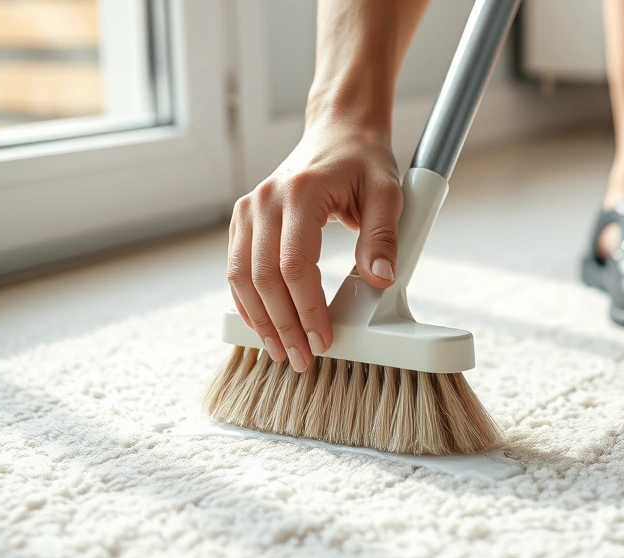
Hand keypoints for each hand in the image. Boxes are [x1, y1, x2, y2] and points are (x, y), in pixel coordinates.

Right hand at [226, 121, 402, 371]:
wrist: (338, 132)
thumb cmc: (364, 162)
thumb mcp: (387, 192)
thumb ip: (384, 237)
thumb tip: (380, 279)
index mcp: (300, 194)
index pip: (295, 264)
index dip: (306, 309)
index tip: (323, 341)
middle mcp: (266, 201)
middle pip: (262, 277)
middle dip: (282, 325)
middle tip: (302, 360)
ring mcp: (249, 209)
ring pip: (240, 277)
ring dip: (259, 320)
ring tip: (281, 352)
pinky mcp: (244, 219)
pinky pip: (236, 268)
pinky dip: (247, 302)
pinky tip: (264, 327)